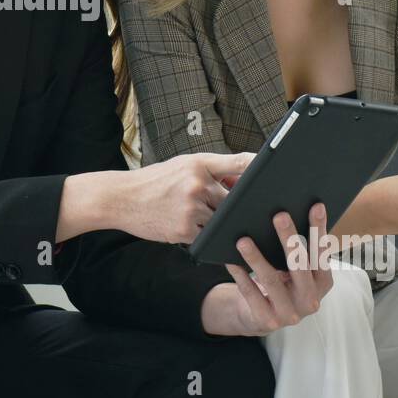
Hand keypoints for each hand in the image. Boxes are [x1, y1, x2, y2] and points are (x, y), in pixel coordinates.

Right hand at [110, 152, 253, 244]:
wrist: (121, 198)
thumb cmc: (153, 182)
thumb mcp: (181, 167)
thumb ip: (211, 172)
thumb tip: (239, 182)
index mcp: (199, 163)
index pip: (240, 163)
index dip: (260, 168)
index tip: (275, 174)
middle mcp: (198, 183)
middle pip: (233, 199)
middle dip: (232, 206)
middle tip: (234, 209)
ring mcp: (192, 207)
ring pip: (221, 220)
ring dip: (216, 222)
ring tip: (192, 214)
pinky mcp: (185, 229)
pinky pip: (207, 235)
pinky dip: (203, 234)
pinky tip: (185, 225)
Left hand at [211, 203, 334, 335]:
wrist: (261, 317)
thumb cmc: (281, 283)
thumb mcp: (294, 270)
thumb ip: (297, 249)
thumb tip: (287, 211)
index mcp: (323, 283)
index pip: (322, 253)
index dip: (319, 229)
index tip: (316, 205)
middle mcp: (311, 300)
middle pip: (299, 265)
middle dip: (289, 239)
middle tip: (279, 216)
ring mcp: (290, 314)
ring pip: (272, 281)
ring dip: (256, 258)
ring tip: (243, 239)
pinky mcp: (267, 320)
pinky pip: (251, 294)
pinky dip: (240, 276)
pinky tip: (230, 260)